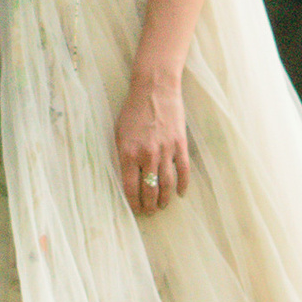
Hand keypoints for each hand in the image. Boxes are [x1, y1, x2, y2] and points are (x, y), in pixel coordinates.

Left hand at [115, 64, 189, 216]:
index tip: (135, 210)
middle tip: (149, 212)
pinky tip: (181, 193)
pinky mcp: (180, 145)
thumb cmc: (133, 110)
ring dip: (164, 199)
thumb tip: (126, 177)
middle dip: (149, 205)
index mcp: (128, 153)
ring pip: (166, 184)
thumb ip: (122, 155)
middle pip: (149, 190)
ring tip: (162, 206)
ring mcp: (165, 151)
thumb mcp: (118, 132)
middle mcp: (147, 155)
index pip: (130, 187)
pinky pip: (183, 171)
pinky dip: (183, 185)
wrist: (154, 89)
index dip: (133, 203)